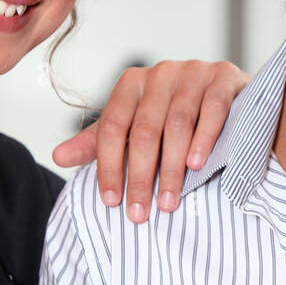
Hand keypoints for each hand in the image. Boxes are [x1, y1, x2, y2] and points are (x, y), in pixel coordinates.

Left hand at [52, 59, 249, 222]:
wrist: (228, 96)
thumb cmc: (174, 117)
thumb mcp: (134, 128)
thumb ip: (99, 142)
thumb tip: (57, 157)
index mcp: (132, 83)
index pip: (112, 126)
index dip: (108, 166)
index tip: (111, 201)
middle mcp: (161, 73)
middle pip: (145, 129)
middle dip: (140, 176)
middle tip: (139, 212)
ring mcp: (195, 71)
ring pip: (178, 123)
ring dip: (172, 167)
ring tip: (169, 201)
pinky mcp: (224, 76)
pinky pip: (212, 109)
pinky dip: (204, 139)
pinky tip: (197, 166)